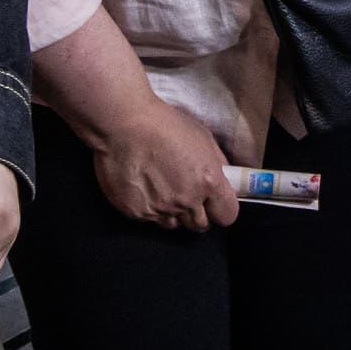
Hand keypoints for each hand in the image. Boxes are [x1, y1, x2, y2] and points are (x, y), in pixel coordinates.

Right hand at [87, 91, 237, 230]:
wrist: (123, 124)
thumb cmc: (163, 124)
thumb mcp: (202, 137)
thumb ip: (217, 164)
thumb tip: (224, 179)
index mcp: (208, 180)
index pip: (227, 215)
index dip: (222, 209)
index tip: (216, 203)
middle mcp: (186, 199)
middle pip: (201, 225)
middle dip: (199, 213)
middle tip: (189, 195)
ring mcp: (161, 209)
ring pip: (175, 225)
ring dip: (174, 213)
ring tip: (163, 189)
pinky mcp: (137, 213)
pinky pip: (150, 219)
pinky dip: (150, 208)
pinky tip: (145, 187)